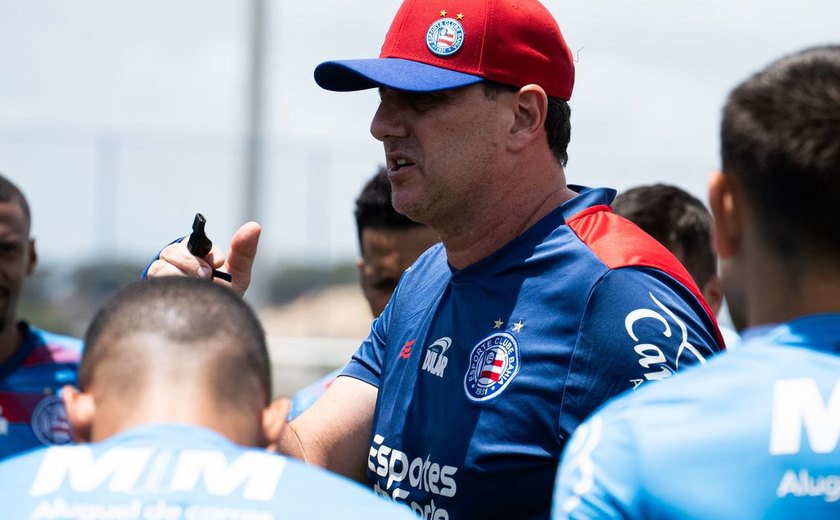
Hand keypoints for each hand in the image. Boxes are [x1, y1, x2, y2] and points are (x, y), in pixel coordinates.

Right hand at [145, 221, 260, 297]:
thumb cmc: (222, 295)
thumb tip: (254, 225)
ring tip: (195, 289)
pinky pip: (153, 285)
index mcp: (194, 253)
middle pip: (172, 251)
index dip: (206, 251)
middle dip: (191, 263)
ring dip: (179, 276)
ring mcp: (162, 278)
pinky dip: (169, 288)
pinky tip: (183, 298)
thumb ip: (243, 252)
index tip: (219, 263)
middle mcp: (174, 262)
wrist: (210, 327)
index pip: (193, 241)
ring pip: (160, 267)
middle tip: (208, 276)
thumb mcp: (237, 275)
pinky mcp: (154, 293)